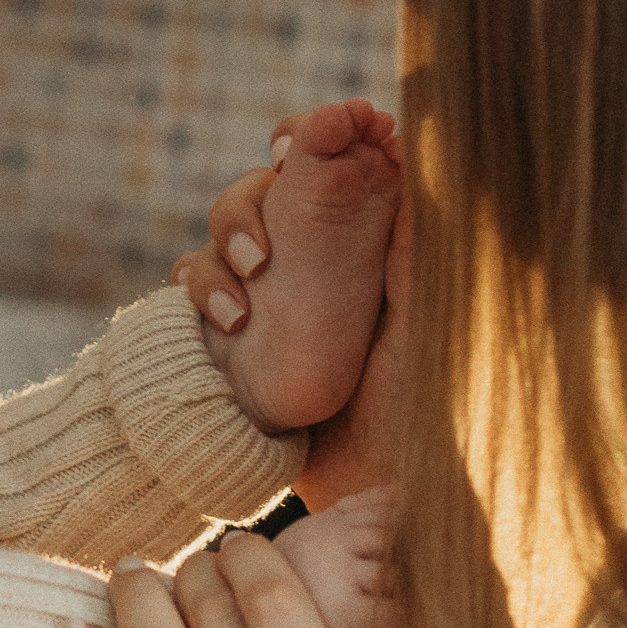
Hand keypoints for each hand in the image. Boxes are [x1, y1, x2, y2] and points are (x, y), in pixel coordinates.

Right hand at [174, 119, 409, 509]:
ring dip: (221, 254)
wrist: (370, 488)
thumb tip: (404, 145)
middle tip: (261, 255)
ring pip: (222, 232)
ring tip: (242, 308)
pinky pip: (195, 284)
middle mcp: (322, 253)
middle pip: (262, 187)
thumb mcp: (431, 311)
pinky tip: (226, 325)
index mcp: (373, 234)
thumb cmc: (422, 405)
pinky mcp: (238, 331)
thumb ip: (415, 235)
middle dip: (248, 206)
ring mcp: (276, 291)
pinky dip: (200, 291)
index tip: (292, 149)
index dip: (304, 139)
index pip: (327, 157)